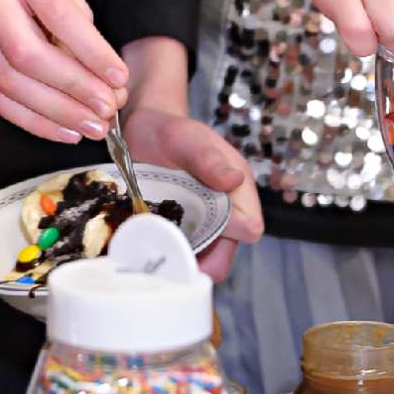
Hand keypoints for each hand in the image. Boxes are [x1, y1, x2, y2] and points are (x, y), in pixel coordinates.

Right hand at [0, 0, 129, 142]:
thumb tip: (106, 81)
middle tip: (105, 112)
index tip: (118, 78)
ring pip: (9, 83)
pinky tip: (60, 128)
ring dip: (54, 113)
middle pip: (28, 54)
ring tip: (89, 126)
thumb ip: (79, 27)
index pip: (58, 15)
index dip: (91, 52)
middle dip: (73, 89)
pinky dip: (30, 119)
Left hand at [117, 37, 260, 280]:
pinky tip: (145, 252)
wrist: (144, 130)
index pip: (249, 228)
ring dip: (180, 261)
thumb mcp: (189, 140)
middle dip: (200, 262)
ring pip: (202, 257)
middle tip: (168, 262)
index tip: (197, 238)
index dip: (228, 238)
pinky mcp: (180, 228)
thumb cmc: (171, 130)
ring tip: (153, 258)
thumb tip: (236, 180)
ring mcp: (202, 222)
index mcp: (238, 189)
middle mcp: (225, 210)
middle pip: (225, 252)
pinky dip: (164, 255)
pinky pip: (179, 251)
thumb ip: (209, 160)